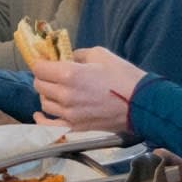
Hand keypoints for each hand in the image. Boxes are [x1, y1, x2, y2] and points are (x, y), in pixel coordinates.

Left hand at [29, 46, 145, 131]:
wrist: (142, 103)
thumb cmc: (123, 76)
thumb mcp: (100, 54)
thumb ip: (78, 55)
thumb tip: (66, 58)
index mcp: (69, 74)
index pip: (39, 68)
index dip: (39, 63)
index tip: (43, 61)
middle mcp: (65, 95)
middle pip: (39, 85)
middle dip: (43, 77)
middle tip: (52, 74)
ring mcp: (69, 114)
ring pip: (44, 103)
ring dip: (47, 95)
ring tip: (56, 90)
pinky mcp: (76, 127)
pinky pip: (49, 126)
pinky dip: (42, 120)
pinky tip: (40, 114)